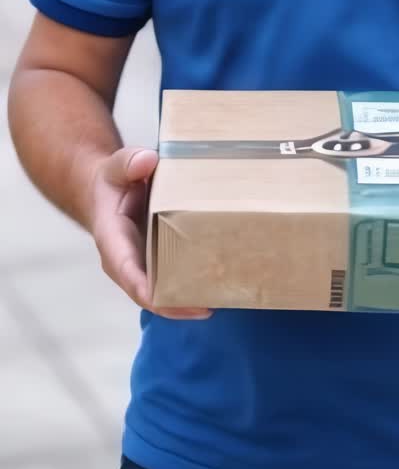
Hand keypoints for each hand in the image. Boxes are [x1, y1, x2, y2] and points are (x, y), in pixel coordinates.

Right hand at [91, 146, 211, 319]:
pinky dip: (194, 284)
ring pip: (164, 292)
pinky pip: (175, 279)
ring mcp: (143, 265)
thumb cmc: (113, 181)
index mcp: (113, 241)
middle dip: (176, 304)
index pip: (127, 272)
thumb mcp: (116, 166)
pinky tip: (220, 284)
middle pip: (150, 293)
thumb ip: (128, 162)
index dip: (147, 290)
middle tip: (209, 307)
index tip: (167, 300)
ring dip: (189, 300)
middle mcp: (127, 262)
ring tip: (221, 299)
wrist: (107, 191)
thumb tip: (147, 161)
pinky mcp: (158, 262)